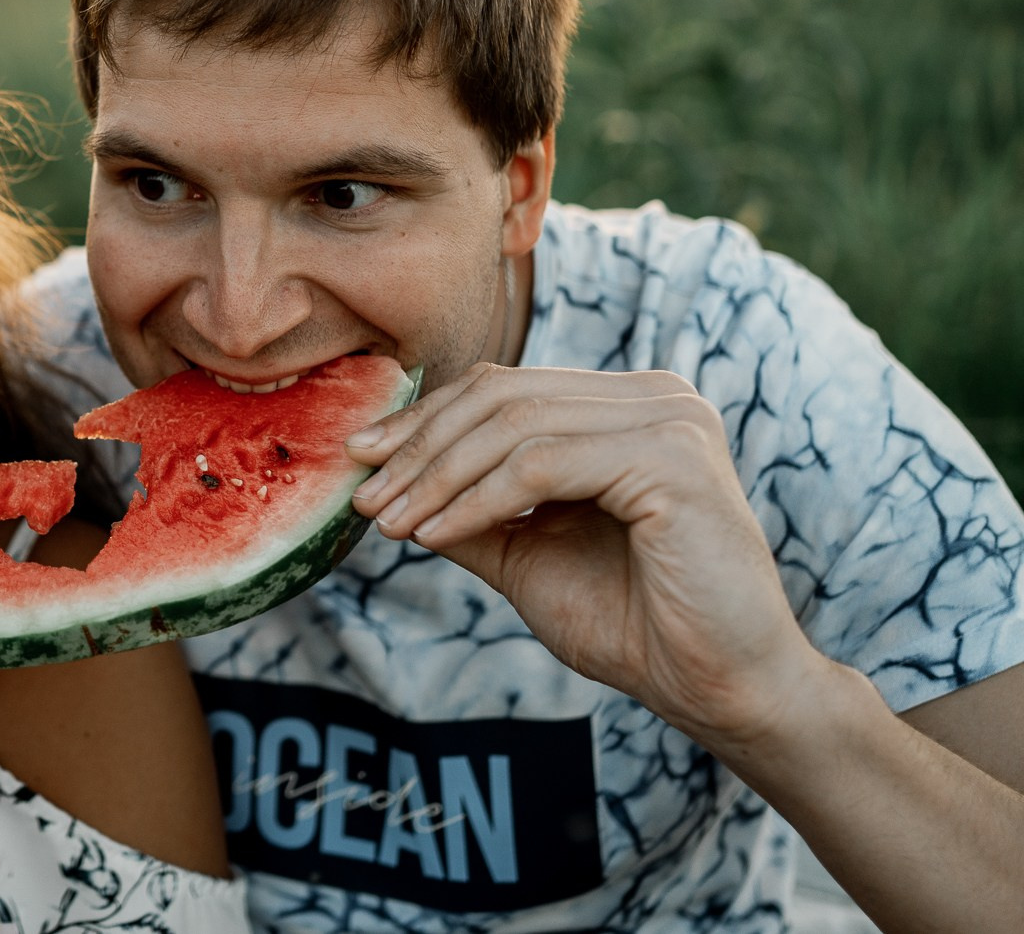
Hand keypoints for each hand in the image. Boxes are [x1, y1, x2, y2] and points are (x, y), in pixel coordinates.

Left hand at [345, 363, 830, 751]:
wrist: (718, 690)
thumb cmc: (635, 624)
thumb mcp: (527, 554)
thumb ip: (468, 510)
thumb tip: (382, 481)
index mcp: (627, 405)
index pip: (504, 389)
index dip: (425, 421)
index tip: (361, 462)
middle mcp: (656, 395)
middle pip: (503, 396)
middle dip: (419, 446)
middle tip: (363, 495)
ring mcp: (670, 419)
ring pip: (515, 426)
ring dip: (437, 476)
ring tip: (389, 522)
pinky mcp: (672, 458)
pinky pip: (541, 466)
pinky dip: (475, 498)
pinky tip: (434, 533)